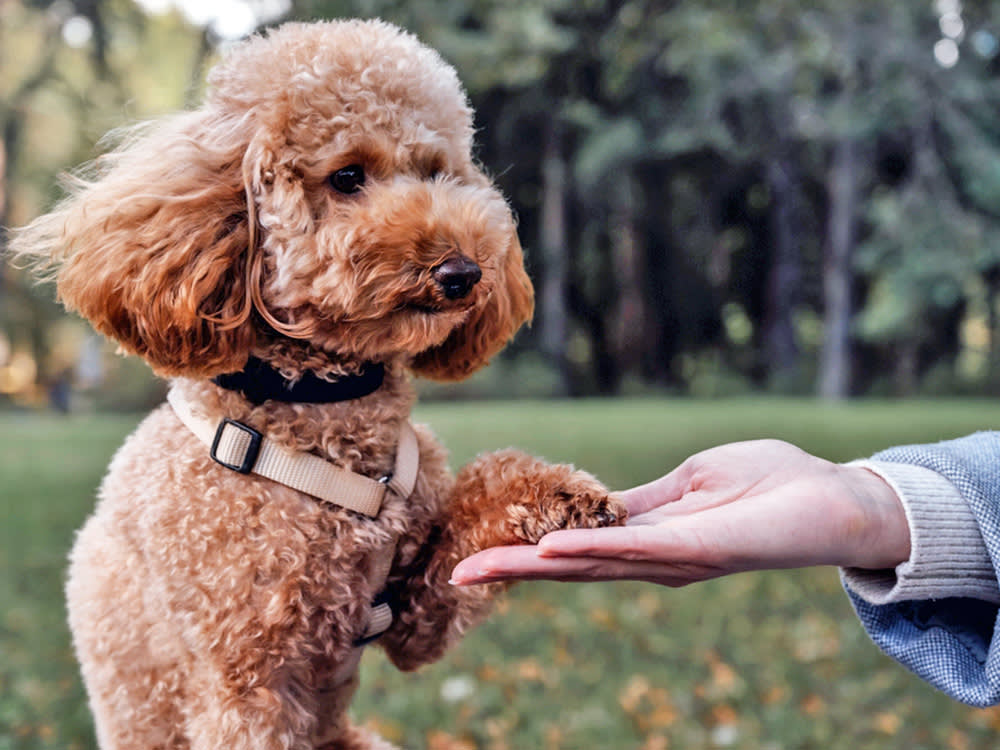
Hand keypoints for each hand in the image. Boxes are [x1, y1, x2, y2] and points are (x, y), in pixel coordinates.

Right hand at [450, 440, 910, 586]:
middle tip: (455, 574)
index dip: (528, 551)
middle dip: (513, 571)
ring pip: (592, 565)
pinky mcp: (700, 549)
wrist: (837, 499)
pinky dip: (590, 551)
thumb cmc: (772, 484)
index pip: (578, 549)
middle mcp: (654, 560)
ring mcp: (674, 559)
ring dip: (535, 566)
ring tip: (482, 566)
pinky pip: (637, 549)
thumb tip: (599, 507)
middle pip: (572, 568)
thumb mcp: (694, 482)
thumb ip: (646, 502)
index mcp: (650, 539)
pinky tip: (551, 550)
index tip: (478, 551)